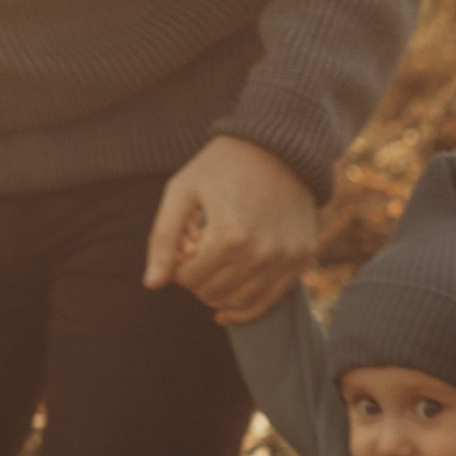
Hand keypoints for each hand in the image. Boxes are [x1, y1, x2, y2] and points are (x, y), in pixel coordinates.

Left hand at [144, 135, 319, 323]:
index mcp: (228, 236)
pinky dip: (246, 309)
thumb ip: (163, 239)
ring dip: (219, 293)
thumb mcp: (181, 192)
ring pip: (239, 302)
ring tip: (214, 269)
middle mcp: (261, 253)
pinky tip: (226, 310)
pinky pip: (270, 301)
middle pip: (213, 293)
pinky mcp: (302, 258)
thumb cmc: (221, 166)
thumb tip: (152, 284)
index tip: (185, 246)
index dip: (179, 267)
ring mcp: (285, 258)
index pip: (189, 279)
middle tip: (199, 255)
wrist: (278, 145)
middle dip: (198, 280)